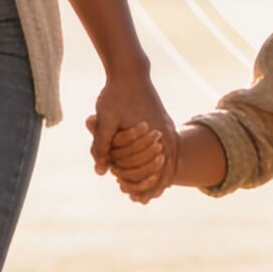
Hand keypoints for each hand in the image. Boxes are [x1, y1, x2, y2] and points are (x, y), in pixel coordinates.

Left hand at [86, 71, 177, 197]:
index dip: (146, 186)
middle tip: (144, 200)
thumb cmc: (116, 94)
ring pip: (171, 159)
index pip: (156, 169)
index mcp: (153, 133)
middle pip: (166, 167)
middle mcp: (165, 132)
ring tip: (153, 191)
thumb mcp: (105, 120)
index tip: (138, 199)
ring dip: (162, 175)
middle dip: (155, 185)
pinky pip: (170, 148)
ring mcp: (167, 127)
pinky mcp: (164, 122)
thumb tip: (101, 171)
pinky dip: (166, 162)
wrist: (130, 71)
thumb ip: (102, 146)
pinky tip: (158, 169)